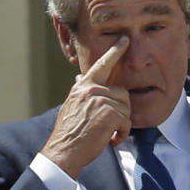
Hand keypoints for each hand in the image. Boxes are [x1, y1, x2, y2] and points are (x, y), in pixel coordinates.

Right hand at [40, 36, 130, 176]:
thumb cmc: (69, 131)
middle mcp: (92, 89)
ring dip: (120, 125)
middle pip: (122, 93)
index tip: (124, 40)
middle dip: (120, 111)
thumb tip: (80, 78)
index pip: (102, 64)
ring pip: (126, 108)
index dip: (115, 52)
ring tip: (106, 133)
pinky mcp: (110, 114)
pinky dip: (121, 134)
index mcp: (83, 86)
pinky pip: (126, 122)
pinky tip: (110, 139)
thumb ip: (80, 91)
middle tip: (108, 125)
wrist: (64, 150)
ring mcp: (101, 100)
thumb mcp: (71, 105)